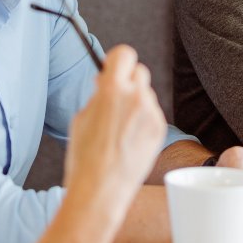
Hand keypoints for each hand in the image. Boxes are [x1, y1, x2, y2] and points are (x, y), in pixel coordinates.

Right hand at [64, 45, 165, 211]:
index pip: (124, 54)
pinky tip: (129, 141)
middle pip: (139, 72)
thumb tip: (106, 81)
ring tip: (119, 130)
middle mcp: (136, 97)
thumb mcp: (81, 118)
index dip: (117, 60)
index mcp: (111, 89)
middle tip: (116, 98)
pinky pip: (152, 115)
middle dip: (128, 81)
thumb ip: (98, 95)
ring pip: (146, 96)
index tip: (112, 69)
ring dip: (136, 103)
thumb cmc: (84, 156)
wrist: (100, 189)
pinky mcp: (160, 129)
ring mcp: (151, 113)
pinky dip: (142, 122)